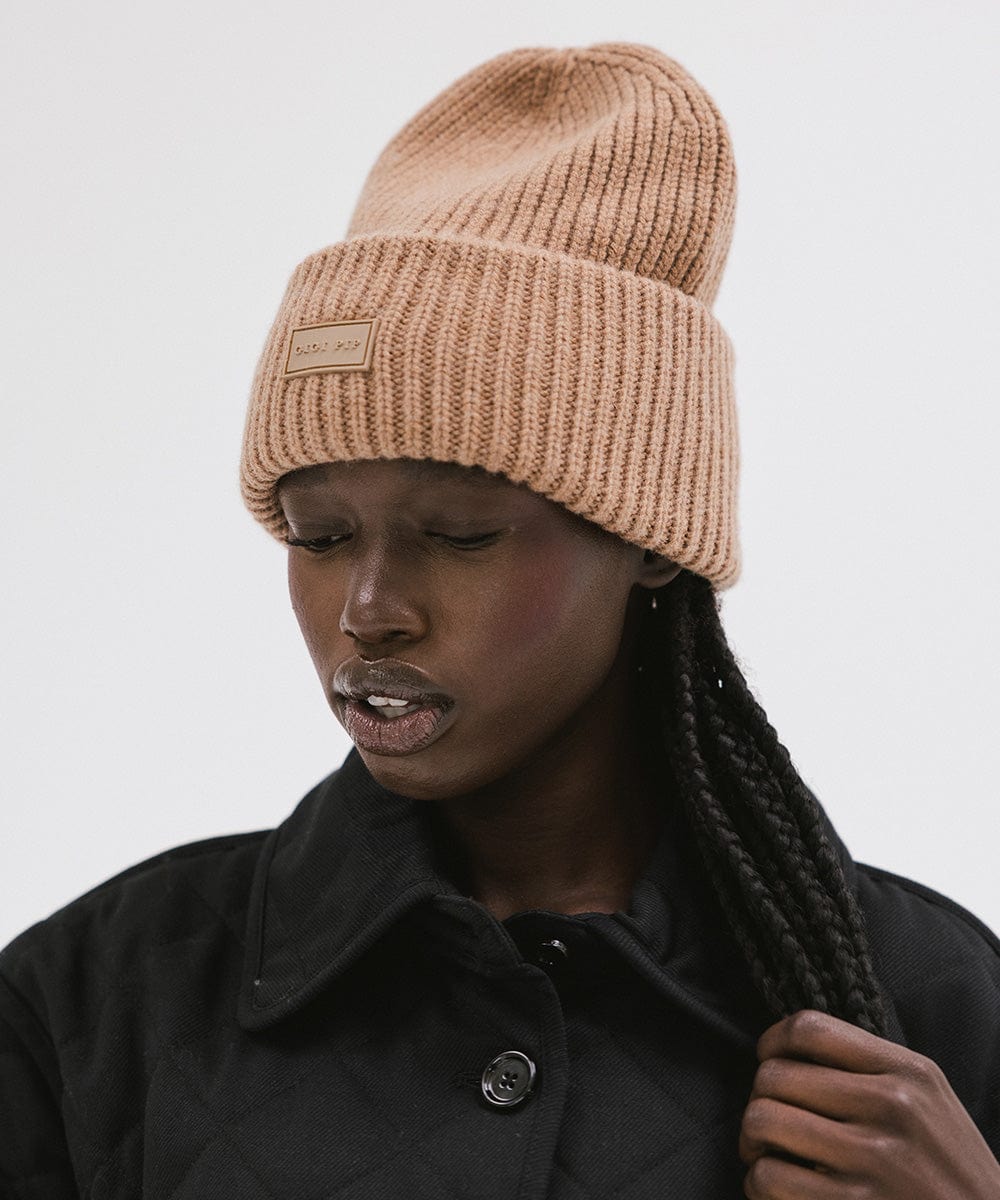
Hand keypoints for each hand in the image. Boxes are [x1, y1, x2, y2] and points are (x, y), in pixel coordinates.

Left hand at [739, 1009, 999, 1198]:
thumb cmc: (948, 1169)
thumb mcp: (929, 1102)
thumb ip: (872, 1068)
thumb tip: (792, 1047)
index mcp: (908, 1073)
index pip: (810, 1028)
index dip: (772, 1042)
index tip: (768, 1061)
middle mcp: (891, 1108)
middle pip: (775, 1076)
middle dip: (758, 1098)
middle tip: (767, 1123)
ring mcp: (873, 1160)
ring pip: (762, 1121)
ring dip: (752, 1141)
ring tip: (766, 1153)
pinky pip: (769, 1178)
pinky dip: (760, 1184)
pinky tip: (779, 1189)